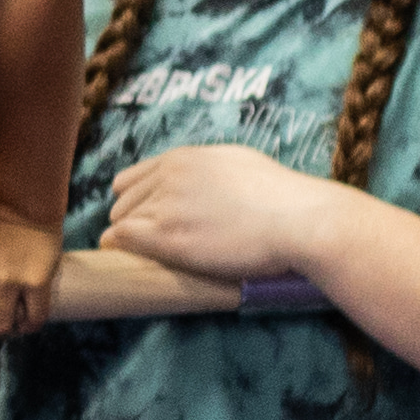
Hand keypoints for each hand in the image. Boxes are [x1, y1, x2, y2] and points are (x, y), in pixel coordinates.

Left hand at [99, 143, 365, 286]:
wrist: (299, 219)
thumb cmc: (280, 197)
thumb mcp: (235, 163)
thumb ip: (204, 171)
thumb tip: (191, 182)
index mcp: (183, 157)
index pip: (131, 180)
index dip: (138, 203)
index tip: (148, 221)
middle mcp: (168, 175)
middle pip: (122, 201)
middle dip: (132, 221)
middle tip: (151, 243)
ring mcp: (165, 204)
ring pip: (120, 222)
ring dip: (130, 239)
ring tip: (148, 256)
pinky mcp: (166, 235)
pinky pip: (121, 239)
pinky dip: (121, 250)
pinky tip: (129, 261)